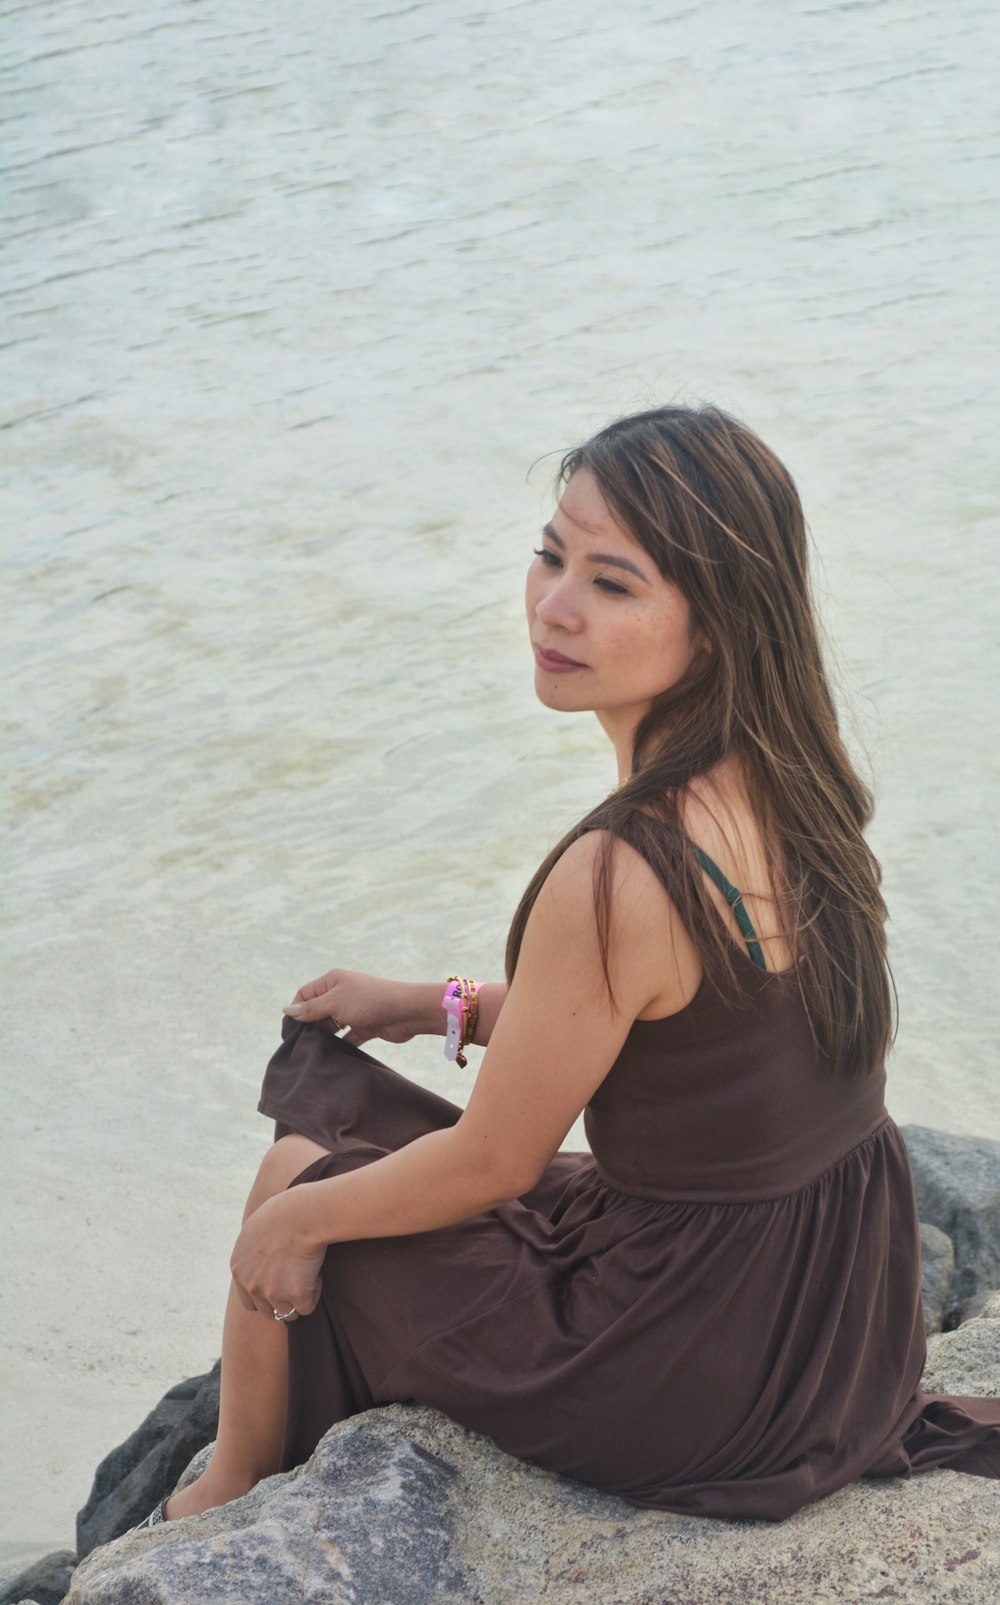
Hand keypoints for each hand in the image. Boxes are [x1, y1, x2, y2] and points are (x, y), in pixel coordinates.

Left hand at [230, 1189, 325, 1319]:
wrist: (303, 1213)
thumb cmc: (283, 1211)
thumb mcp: (255, 1229)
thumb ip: (252, 1252)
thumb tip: (261, 1260)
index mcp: (238, 1268)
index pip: (248, 1301)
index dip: (266, 1296)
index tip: (281, 1284)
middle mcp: (251, 1284)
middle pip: (267, 1310)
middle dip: (282, 1300)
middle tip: (297, 1280)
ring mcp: (272, 1292)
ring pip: (287, 1313)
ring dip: (298, 1300)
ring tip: (309, 1277)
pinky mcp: (296, 1295)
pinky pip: (306, 1307)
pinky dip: (314, 1295)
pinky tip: (317, 1275)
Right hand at [283, 969, 432, 1047]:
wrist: (407, 1011)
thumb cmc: (370, 1001)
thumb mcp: (335, 1003)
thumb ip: (311, 1009)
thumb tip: (287, 1010)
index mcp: (333, 981)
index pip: (305, 994)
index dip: (295, 1009)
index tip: (288, 1030)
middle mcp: (342, 993)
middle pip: (317, 1010)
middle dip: (309, 1025)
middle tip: (299, 1044)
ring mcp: (354, 1010)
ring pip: (332, 1025)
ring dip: (324, 1037)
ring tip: (313, 1052)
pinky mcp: (365, 1026)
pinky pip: (347, 1037)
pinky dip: (340, 1045)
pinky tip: (331, 1056)